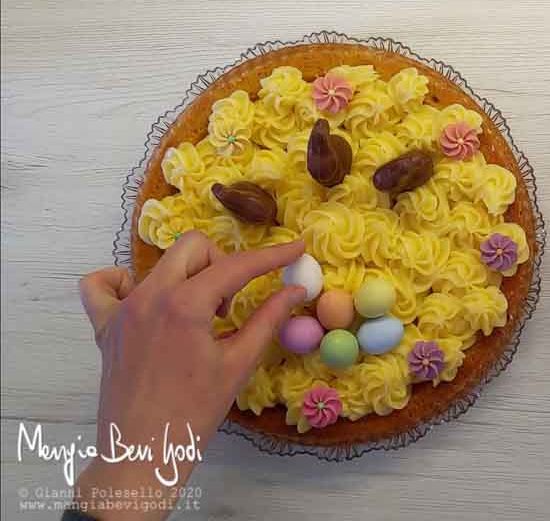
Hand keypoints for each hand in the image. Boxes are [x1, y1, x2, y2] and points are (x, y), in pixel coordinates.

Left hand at [74, 232, 305, 518]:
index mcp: (185, 305)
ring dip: (189, 277)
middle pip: (194, 248)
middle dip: (223, 264)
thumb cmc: (195, 413)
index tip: (295, 248)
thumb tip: (296, 290)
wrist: (143, 452)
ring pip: (160, 264)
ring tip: (198, 316)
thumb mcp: (239, 364)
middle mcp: (149, 297)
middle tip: (230, 306)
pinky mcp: (104, 326)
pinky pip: (102, 285)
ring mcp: (122, 309)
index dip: (272, 255)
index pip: (237, 265)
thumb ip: (268, 319)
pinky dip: (123, 282)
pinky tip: (146, 301)